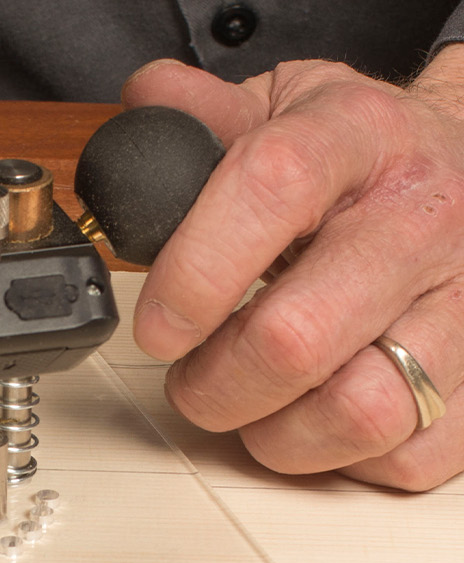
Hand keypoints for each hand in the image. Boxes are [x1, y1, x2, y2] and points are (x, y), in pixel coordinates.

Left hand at [123, 46, 463, 490]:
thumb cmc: (363, 153)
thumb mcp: (285, 103)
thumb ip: (201, 114)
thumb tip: (142, 105)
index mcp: (355, 137)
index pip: (269, 190)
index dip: (195, 270)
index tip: (156, 324)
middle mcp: (419, 218)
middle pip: (296, 336)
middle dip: (213, 381)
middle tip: (190, 379)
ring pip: (358, 411)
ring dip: (276, 433)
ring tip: (249, 408)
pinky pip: (411, 456)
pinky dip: (346, 459)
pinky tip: (317, 419)